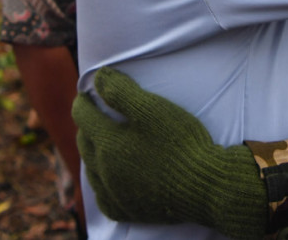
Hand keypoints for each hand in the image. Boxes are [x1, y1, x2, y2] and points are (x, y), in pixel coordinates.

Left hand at [72, 67, 266, 237]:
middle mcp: (105, 170)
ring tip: (99, 142)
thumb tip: (99, 76)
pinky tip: (109, 180)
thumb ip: (122, 91)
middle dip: (87, 125)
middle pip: (85, 142)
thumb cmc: (180, 143)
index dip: (83, 102)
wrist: (204, 185)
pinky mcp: (126, 210)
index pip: (84, 117)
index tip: (86, 94)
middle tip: (93, 114)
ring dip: (91, 153)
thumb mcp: (152, 109)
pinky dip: (102, 183)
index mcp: (109, 143)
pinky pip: (104, 197)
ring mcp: (115, 194)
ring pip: (92, 170)